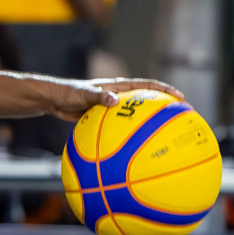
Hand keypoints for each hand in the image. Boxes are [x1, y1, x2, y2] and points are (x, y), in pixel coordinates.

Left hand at [46, 77, 188, 121]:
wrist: (53, 99)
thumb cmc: (67, 93)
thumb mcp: (83, 94)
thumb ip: (98, 96)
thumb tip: (115, 101)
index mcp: (117, 87)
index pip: (146, 86)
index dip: (164, 90)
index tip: (180, 96)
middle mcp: (118, 95)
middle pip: (146, 100)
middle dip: (163, 106)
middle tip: (180, 116)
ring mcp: (113, 107)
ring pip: (136, 115)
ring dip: (149, 122)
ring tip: (163, 135)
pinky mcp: (105, 117)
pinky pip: (123, 126)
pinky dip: (131, 133)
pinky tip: (135, 148)